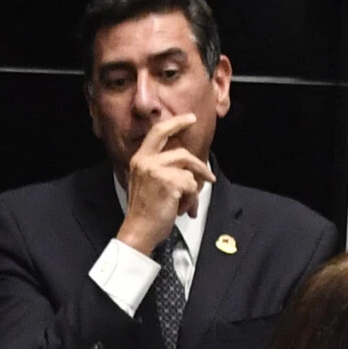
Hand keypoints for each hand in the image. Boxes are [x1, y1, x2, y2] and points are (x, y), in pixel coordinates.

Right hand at [115, 112, 215, 254]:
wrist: (138, 229)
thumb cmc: (144, 212)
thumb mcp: (146, 183)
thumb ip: (160, 170)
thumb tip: (187, 169)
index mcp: (140, 159)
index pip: (158, 132)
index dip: (176, 123)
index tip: (189, 119)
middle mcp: (147, 161)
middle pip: (181, 152)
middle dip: (200, 163)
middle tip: (209, 172)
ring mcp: (157, 170)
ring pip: (188, 173)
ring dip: (193, 191)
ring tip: (189, 204)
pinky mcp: (169, 182)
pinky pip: (191, 186)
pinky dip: (191, 200)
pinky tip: (181, 209)